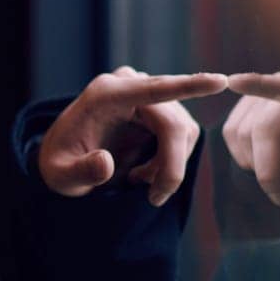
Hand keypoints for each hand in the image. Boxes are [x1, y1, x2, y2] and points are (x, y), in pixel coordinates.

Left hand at [38, 67, 227, 204]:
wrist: (61, 157)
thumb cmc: (59, 164)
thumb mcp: (60, 174)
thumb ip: (81, 171)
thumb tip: (106, 163)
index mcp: (105, 94)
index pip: (153, 89)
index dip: (188, 87)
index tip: (220, 82)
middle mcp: (128, 87)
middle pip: (173, 123)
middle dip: (171, 165)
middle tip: (155, 198)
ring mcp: (145, 95)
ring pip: (182, 131)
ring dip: (169, 164)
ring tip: (137, 181)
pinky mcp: (156, 110)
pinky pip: (180, 135)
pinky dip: (169, 161)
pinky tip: (143, 173)